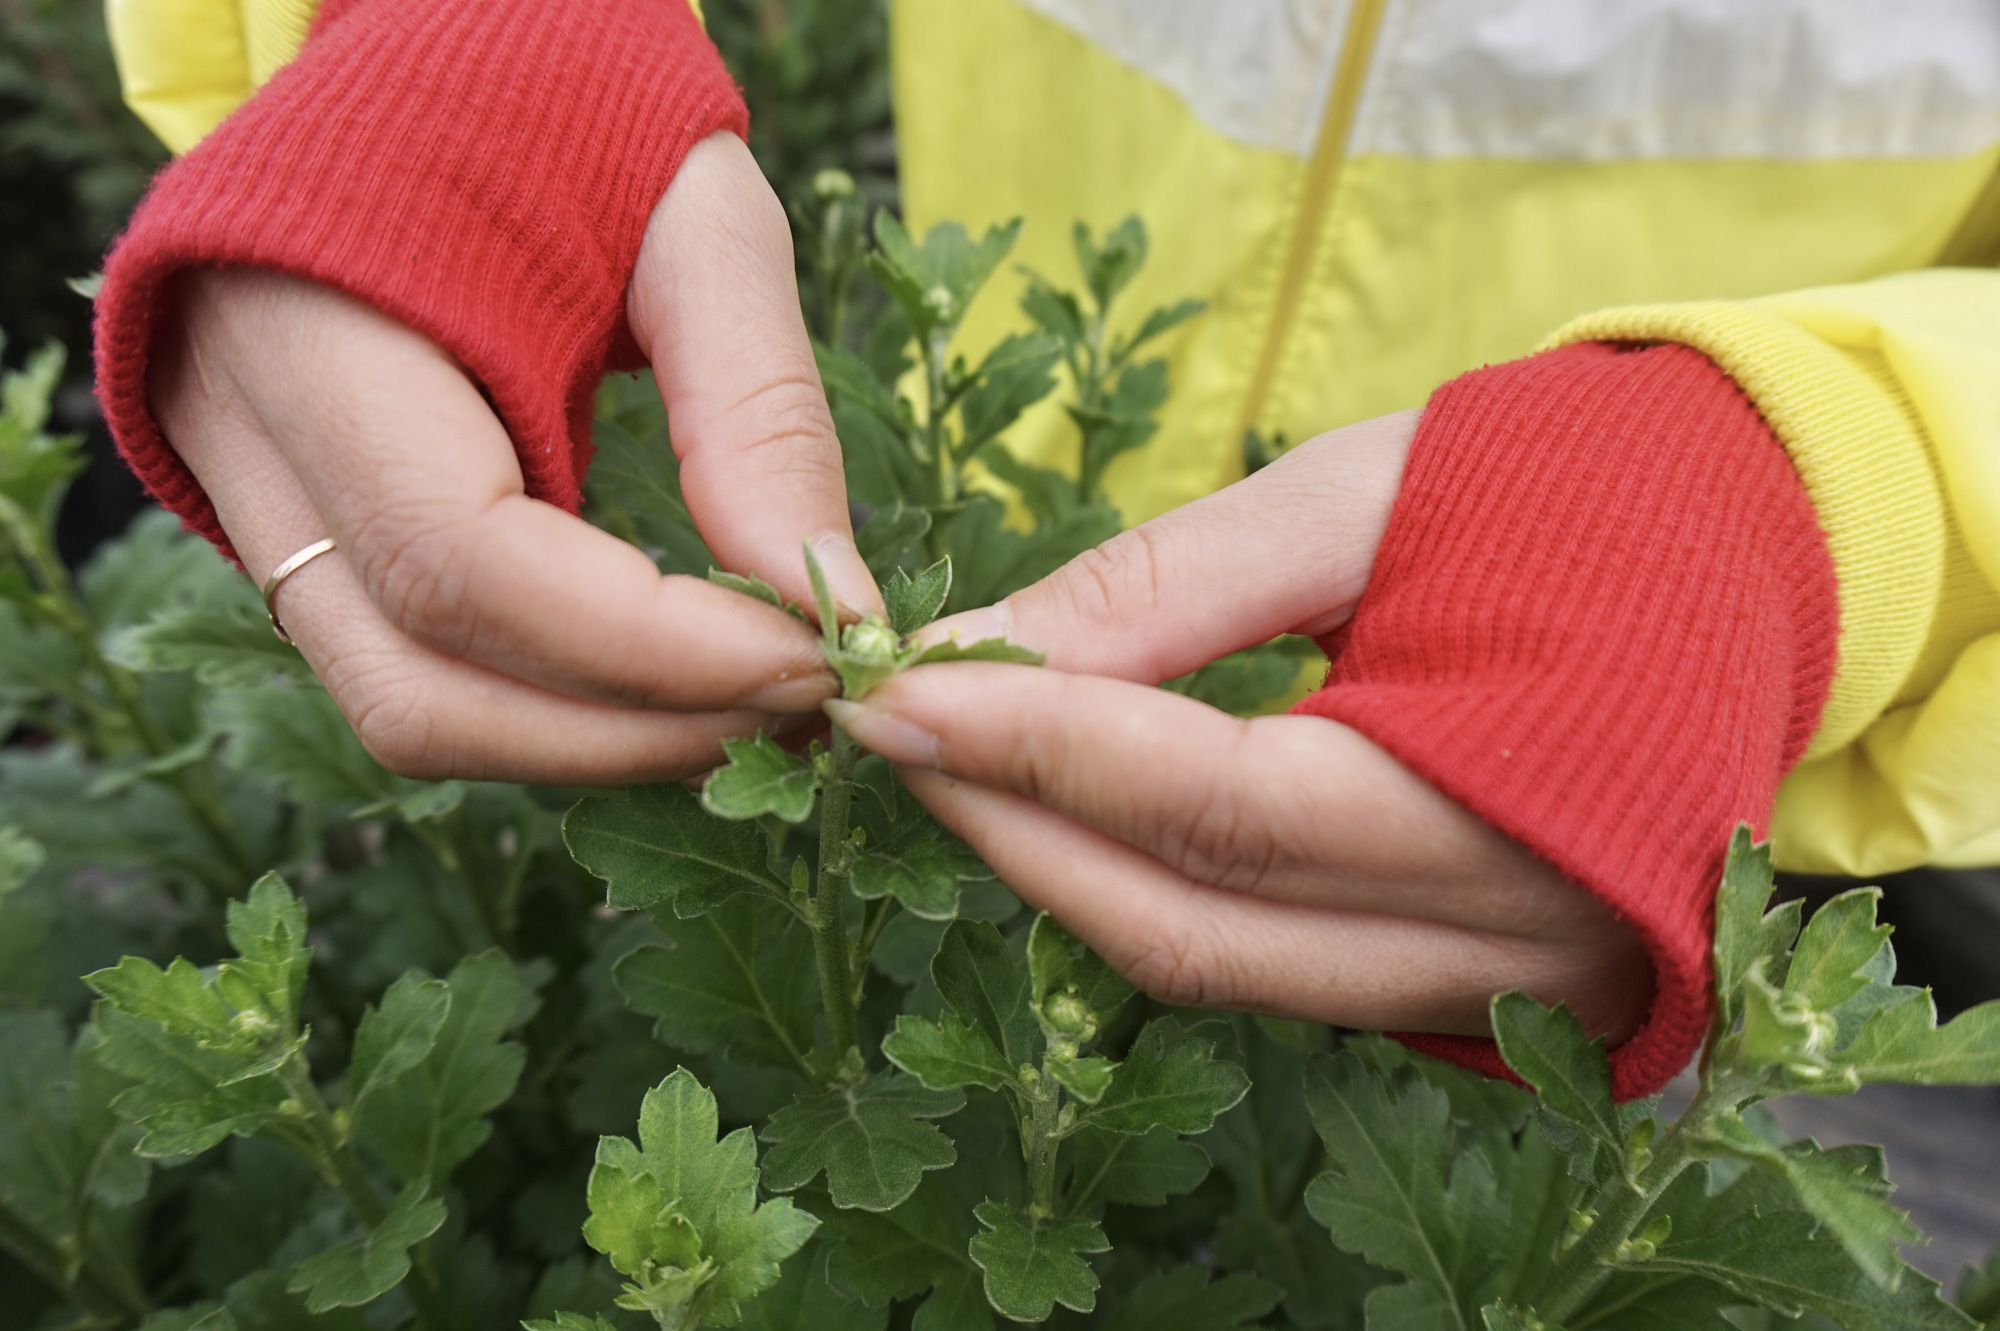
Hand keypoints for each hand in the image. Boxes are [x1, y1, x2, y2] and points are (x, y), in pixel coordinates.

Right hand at [149, 133, 879, 785]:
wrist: (432, 38)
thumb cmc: (564, 93)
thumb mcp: (694, 214)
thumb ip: (760, 410)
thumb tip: (830, 604)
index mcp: (313, 319)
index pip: (463, 558)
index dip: (647, 647)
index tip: (812, 660)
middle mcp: (244, 430)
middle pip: (421, 677)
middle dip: (629, 728)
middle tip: (800, 711)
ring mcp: (249, 491)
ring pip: (406, 704)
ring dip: (592, 743)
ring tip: (749, 709)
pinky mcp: (296, 525)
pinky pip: (415, 666)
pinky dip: (552, 703)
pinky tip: (672, 680)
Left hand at [827, 411, 1652, 1040]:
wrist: (1754, 550)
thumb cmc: (1572, 488)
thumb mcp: (1361, 496)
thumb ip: (1167, 589)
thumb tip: (973, 650)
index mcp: (1526, 787)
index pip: (1218, 805)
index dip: (1038, 753)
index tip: (894, 694)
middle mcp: (1518, 932)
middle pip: (1196, 923)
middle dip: (1016, 831)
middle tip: (900, 735)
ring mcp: (1502, 984)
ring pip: (1218, 967)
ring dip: (1065, 873)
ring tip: (961, 764)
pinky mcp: (1473, 989)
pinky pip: (1265, 966)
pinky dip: (1149, 892)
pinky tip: (1071, 810)